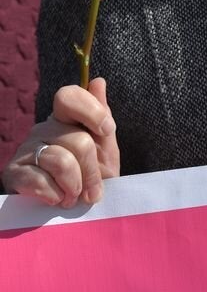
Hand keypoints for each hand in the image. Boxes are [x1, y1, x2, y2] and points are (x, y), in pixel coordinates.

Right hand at [2, 78, 119, 206]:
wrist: (62, 210)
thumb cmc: (86, 176)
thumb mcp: (103, 150)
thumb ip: (103, 119)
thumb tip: (98, 81)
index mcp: (65, 119)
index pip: (69, 96)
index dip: (92, 110)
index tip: (107, 130)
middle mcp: (44, 128)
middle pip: (78, 140)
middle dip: (92, 171)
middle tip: (93, 192)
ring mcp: (27, 148)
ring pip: (61, 162)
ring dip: (75, 187)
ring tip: (74, 197)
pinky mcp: (13, 172)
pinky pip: (41, 181)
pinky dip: (56, 196)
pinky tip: (56, 200)